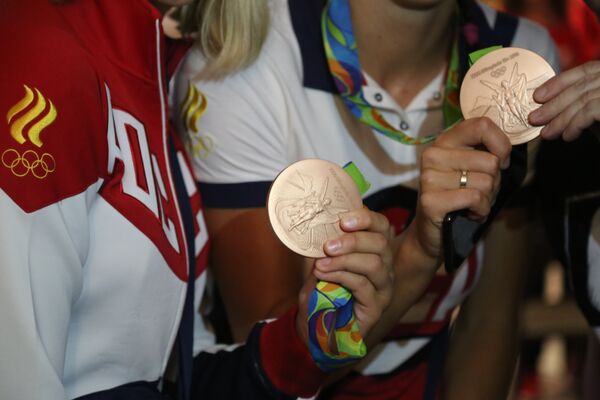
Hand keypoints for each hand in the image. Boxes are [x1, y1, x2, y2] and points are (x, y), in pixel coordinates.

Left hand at [296, 208, 393, 341]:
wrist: (315, 326)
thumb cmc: (320, 291)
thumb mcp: (317, 261)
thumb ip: (322, 245)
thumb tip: (317, 224)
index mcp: (374, 250)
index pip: (382, 226)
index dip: (366, 218)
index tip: (343, 220)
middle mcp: (385, 266)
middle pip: (381, 243)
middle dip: (353, 240)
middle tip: (328, 245)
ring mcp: (383, 288)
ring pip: (375, 264)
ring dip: (345, 259)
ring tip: (322, 263)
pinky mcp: (377, 307)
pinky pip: (363, 285)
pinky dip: (342, 276)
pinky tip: (325, 275)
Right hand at [412, 117, 510, 260]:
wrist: (432, 231)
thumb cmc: (459, 197)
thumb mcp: (472, 168)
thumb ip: (485, 152)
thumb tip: (505, 152)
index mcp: (444, 141)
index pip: (481, 125)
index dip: (501, 144)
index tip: (500, 161)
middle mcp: (433, 154)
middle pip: (490, 160)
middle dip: (494, 181)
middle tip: (479, 192)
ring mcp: (429, 177)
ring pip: (485, 181)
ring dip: (487, 198)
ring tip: (472, 203)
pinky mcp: (431, 200)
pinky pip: (475, 198)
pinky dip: (481, 210)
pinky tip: (469, 213)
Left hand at [529, 61, 599, 141]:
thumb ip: (583, 105)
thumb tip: (550, 105)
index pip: (586, 70)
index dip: (559, 82)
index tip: (538, 96)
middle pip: (583, 85)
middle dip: (554, 103)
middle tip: (534, 118)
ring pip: (584, 98)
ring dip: (561, 117)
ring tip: (547, 133)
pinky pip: (591, 110)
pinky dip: (575, 123)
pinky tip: (567, 136)